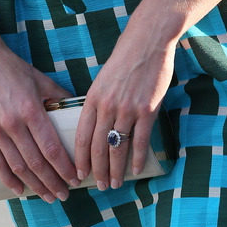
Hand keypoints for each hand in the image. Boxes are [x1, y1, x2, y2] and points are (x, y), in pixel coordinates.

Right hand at [0, 37, 79, 201]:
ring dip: (35, 185)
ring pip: (18, 167)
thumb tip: (77, 108)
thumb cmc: (12, 67)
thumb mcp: (39, 78)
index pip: (51, 147)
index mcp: (30, 109)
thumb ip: (58, 95)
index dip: (64, 167)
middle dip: (53, 182)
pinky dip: (8, 180)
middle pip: (36, 162)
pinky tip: (20, 191)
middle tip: (65, 195)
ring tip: (48, 196)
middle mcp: (13, 122)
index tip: (75, 178)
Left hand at [73, 23, 175, 190]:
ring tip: (116, 183)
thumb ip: (98, 101)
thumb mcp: (103, 78)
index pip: (81, 135)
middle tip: (100, 186)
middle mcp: (107, 104)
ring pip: (117, 147)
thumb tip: (95, 125)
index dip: (79, 158)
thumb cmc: (125, 57)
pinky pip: (140, 140)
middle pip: (97, 146)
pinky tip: (135, 170)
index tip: (79, 174)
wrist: (148, 40)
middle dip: (97, 171)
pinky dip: (136, 158)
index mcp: (93, 96)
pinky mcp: (148, 108)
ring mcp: (128, 107)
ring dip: (115, 170)